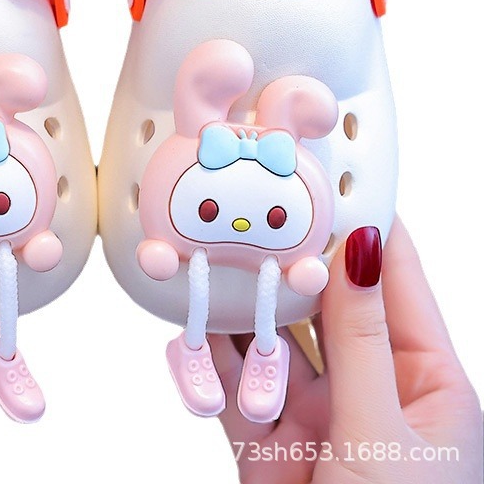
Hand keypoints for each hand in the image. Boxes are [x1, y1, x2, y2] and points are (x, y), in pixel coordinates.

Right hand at [211, 217, 481, 482]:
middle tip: (259, 213)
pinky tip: (193, 324)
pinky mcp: (267, 437)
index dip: (368, 230)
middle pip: (326, 306)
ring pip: (274, 340)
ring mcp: (317, 411)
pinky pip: (233, 382)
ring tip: (218, 261)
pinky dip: (209, 356)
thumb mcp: (383, 435)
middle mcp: (368, 387)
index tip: (337, 180)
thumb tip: (359, 255)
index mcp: (423, 382)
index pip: (395, 284)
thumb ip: (360, 344)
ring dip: (246, 307)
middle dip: (293, 263)